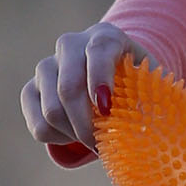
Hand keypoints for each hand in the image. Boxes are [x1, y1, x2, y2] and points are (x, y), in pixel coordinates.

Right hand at [21, 25, 140, 167]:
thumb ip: (152, 99)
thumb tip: (154, 130)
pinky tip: (76, 136)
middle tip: (104, 147)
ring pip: (51, 110)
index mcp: (105, 37)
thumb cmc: (138, 83)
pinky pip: (38, 124)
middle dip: (86, 124)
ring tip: (95, 144)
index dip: (101, 80)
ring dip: (74, 135)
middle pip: (68, 88)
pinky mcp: (31, 90)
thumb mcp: (151, 84)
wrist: (111, 76)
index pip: (99, 51)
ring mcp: (46, 66)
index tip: (107, 110)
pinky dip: (59, 139)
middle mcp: (71, 45)